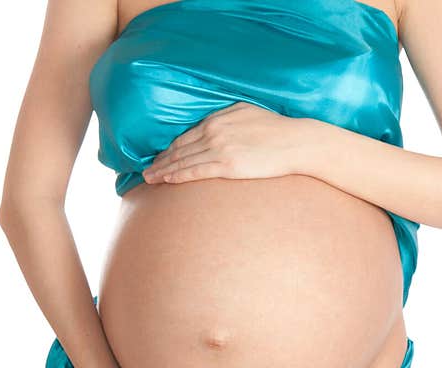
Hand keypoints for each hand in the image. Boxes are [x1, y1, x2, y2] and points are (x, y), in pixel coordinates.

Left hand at [142, 101, 312, 183]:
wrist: (295, 142)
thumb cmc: (277, 129)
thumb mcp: (248, 112)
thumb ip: (228, 118)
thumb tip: (217, 123)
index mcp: (218, 119)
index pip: (186, 136)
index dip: (169, 148)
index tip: (159, 157)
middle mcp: (214, 131)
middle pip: (179, 148)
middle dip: (160, 160)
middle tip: (145, 171)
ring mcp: (219, 148)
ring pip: (183, 160)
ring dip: (163, 170)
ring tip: (149, 178)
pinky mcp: (227, 165)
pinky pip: (195, 171)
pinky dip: (177, 175)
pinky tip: (166, 180)